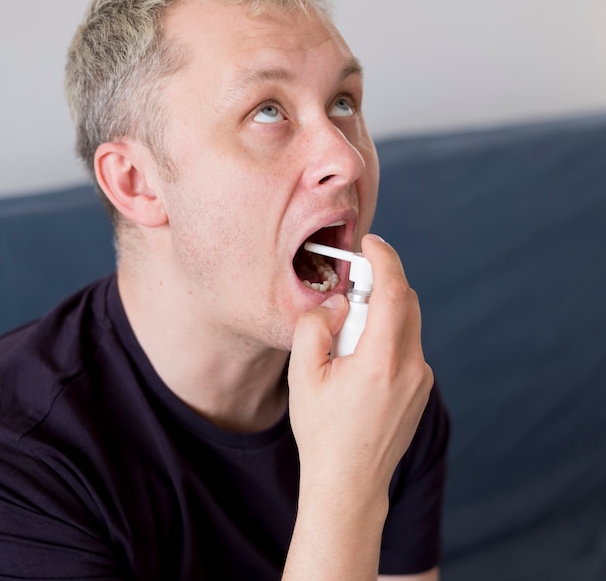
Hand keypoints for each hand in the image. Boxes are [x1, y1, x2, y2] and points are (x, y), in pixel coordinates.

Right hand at [288, 233, 433, 503]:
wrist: (349, 484)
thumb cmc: (321, 431)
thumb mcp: (303, 375)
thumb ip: (315, 326)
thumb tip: (338, 303)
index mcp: (380, 360)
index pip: (393, 290)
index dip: (383, 258)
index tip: (370, 242)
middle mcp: (411, 367)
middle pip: (407, 301)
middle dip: (380, 283)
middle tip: (349, 291)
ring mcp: (422, 380)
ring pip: (409, 323)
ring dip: (383, 312)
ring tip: (348, 337)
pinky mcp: (422, 390)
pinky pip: (409, 346)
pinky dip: (389, 336)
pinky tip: (361, 360)